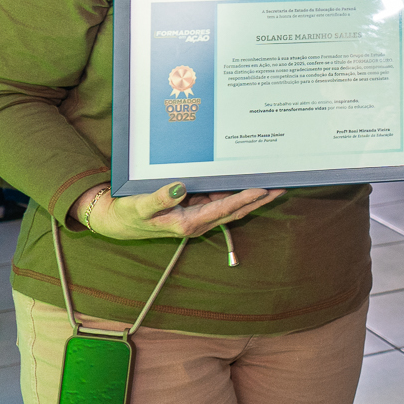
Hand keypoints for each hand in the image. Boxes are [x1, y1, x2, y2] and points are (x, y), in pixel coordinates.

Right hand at [72, 182, 281, 241]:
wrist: (120, 221)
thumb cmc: (130, 214)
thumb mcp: (140, 206)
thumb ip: (158, 198)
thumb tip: (179, 189)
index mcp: (189, 223)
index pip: (223, 209)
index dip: (244, 198)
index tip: (262, 188)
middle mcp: (199, 222)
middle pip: (236, 210)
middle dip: (260, 199)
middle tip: (283, 185)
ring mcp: (199, 216)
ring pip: (233, 206)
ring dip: (253, 195)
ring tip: (275, 181)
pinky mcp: (197, 210)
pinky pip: (222, 201)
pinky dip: (237, 192)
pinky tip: (247, 180)